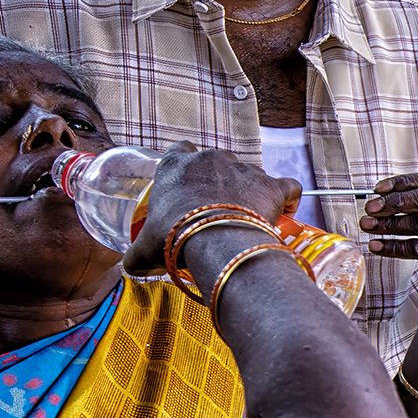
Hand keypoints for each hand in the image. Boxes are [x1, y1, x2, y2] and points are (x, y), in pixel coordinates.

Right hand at [119, 143, 299, 277]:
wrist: (213, 241)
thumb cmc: (175, 238)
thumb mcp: (144, 248)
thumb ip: (136, 254)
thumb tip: (130, 266)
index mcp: (176, 165)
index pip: (179, 151)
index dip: (185, 168)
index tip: (188, 187)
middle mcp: (210, 159)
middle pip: (217, 163)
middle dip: (218, 183)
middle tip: (215, 211)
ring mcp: (243, 169)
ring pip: (249, 174)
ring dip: (249, 192)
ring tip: (245, 219)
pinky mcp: (271, 184)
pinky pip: (287, 186)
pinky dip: (287, 198)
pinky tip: (284, 212)